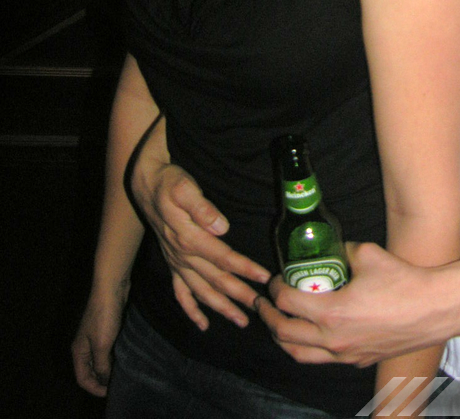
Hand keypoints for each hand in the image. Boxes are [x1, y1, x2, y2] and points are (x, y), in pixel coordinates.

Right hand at [71, 283, 127, 396]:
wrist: (111, 288)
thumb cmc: (104, 316)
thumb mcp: (102, 345)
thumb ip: (101, 365)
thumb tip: (105, 380)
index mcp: (79, 351)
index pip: (82, 378)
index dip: (95, 388)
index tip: (111, 393)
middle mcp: (84, 346)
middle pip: (90, 371)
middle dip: (102, 380)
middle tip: (118, 385)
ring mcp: (94, 336)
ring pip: (99, 360)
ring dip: (108, 368)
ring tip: (123, 374)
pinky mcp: (105, 328)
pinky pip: (107, 349)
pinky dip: (114, 356)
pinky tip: (124, 358)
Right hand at [132, 161, 270, 329]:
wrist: (147, 185)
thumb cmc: (170, 183)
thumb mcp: (184, 188)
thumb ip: (202, 207)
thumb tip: (220, 227)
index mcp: (189, 238)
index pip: (223, 258)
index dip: (245, 269)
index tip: (264, 278)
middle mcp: (183, 256)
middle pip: (216, 280)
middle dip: (238, 295)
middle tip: (260, 308)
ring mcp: (176, 262)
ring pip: (201, 292)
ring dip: (221, 308)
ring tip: (240, 321)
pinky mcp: (172, 263)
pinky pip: (180, 294)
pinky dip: (191, 310)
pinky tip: (203, 325)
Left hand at [257, 241, 459, 365]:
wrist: (434, 308)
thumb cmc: (402, 280)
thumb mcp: (367, 254)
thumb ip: (343, 250)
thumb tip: (333, 248)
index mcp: (332, 314)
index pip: (288, 303)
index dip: (276, 289)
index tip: (275, 279)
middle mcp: (334, 340)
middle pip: (285, 334)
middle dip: (269, 317)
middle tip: (264, 303)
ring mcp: (347, 355)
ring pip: (300, 355)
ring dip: (284, 339)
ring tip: (279, 324)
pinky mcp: (360, 360)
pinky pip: (324, 359)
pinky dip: (309, 348)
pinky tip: (313, 334)